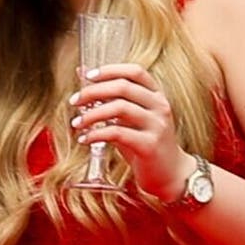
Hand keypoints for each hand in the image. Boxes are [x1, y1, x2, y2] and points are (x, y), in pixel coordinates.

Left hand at [70, 63, 185, 200]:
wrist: (170, 174)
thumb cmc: (145, 142)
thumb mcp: (130, 117)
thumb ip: (111, 97)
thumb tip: (82, 72)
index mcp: (157, 95)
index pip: (135, 71)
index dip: (110, 70)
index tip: (88, 76)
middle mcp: (160, 107)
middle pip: (123, 87)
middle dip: (93, 91)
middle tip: (75, 101)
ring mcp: (157, 125)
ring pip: (119, 108)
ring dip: (91, 114)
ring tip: (76, 123)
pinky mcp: (150, 145)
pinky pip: (117, 133)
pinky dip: (96, 134)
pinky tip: (85, 139)